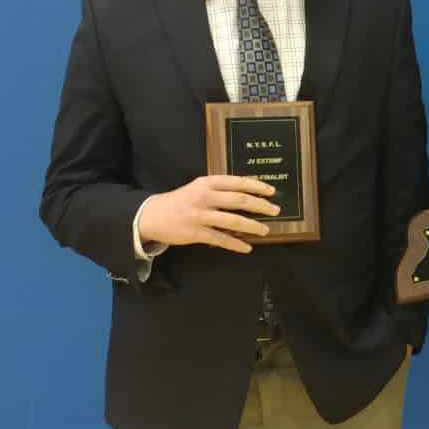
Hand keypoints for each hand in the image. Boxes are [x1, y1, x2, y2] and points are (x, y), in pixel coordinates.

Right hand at [137, 175, 277, 253]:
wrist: (152, 215)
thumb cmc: (181, 200)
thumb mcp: (198, 187)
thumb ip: (219, 189)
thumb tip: (247, 193)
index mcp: (207, 183)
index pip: (237, 182)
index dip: (257, 186)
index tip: (272, 191)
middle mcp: (205, 197)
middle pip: (240, 200)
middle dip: (261, 206)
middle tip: (275, 210)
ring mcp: (201, 215)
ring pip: (234, 221)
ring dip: (252, 226)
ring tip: (265, 230)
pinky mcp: (196, 233)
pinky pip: (221, 239)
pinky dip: (236, 244)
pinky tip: (247, 247)